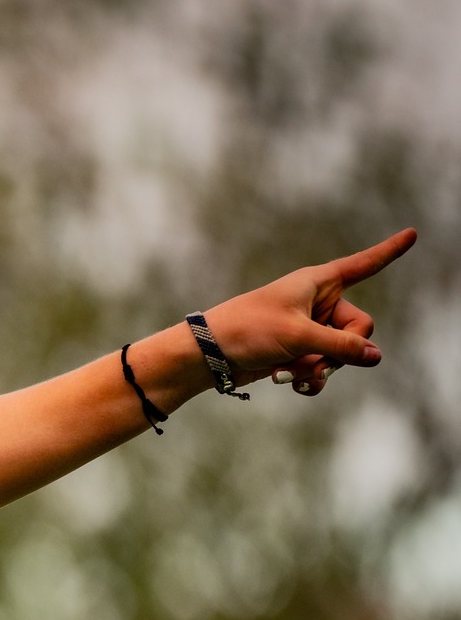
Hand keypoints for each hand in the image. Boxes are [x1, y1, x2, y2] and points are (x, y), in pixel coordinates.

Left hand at [200, 226, 415, 396]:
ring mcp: (308, 329)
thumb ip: (342, 346)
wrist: (208, 356)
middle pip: (359, 328)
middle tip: (313, 359)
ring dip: (320, 369)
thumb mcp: (300, 337)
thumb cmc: (248, 331)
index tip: (413, 234)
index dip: (389, 251)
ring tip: (289, 372)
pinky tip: (292, 385)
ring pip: (340, 354)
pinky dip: (310, 379)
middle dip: (340, 350)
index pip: (363, 265)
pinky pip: (322, 368)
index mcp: (318, 282)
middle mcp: (317, 303)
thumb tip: (376, 357)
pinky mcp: (297, 352)